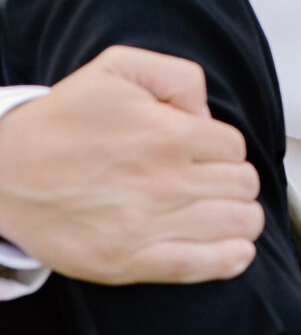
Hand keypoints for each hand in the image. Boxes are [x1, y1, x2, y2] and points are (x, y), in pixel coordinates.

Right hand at [0, 47, 263, 285]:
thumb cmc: (60, 123)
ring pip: (237, 224)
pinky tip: (233, 249)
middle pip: (243, 186)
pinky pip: (204, 266)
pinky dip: (230, 258)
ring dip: (240, 217)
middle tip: (213, 182)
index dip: (223, 148)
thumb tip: (207, 116)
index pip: (235, 147)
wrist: (1, 173)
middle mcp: (163, 182)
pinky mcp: (129, 262)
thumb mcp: (117, 68)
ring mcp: (148, 226)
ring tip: (223, 211)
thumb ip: (178, 77)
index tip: (204, 153)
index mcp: (166, 134)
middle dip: (235, 181)